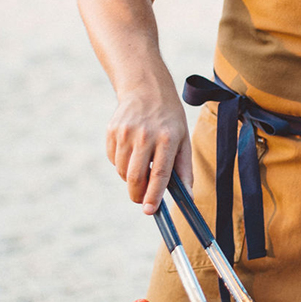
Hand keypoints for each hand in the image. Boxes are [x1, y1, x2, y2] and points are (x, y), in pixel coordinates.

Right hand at [105, 81, 190, 212]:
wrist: (147, 90)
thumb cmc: (171, 120)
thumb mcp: (184, 140)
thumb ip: (184, 170)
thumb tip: (188, 197)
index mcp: (167, 139)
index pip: (160, 174)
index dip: (153, 195)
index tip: (149, 211)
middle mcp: (145, 136)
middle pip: (136, 177)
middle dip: (137, 195)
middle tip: (142, 200)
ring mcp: (126, 133)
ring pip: (122, 171)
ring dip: (131, 179)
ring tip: (142, 166)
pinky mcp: (112, 131)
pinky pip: (114, 159)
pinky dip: (122, 164)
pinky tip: (132, 152)